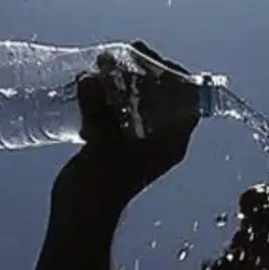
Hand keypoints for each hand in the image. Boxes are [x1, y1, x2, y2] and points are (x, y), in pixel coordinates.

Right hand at [51, 41, 200, 216]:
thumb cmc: (100, 186)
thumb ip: (98, 109)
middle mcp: (160, 138)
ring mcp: (137, 140)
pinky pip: (119, 109)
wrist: (79, 216)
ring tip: (103, 62)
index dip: (176, 74)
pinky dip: (109, 94)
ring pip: (139, 99)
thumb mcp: (102, 144)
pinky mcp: (115, 142)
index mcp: (172, 141)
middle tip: (125, 53)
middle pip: (163, 94)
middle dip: (145, 71)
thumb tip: (90, 79)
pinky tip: (91, 82)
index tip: (153, 58)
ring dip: (124, 80)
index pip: (189, 99)